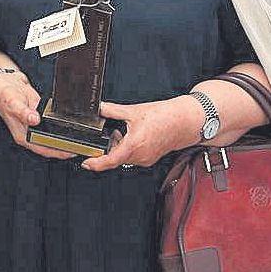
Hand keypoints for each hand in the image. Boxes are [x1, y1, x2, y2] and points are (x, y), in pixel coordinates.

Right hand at [0, 71, 73, 159]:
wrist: (4, 85)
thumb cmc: (4, 97)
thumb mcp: (13, 103)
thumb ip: (23, 112)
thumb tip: (34, 120)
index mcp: (23, 136)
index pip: (43, 149)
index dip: (58, 152)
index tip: (72, 151)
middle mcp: (30, 133)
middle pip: (51, 146)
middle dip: (66, 148)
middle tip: (82, 146)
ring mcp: (37, 126)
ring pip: (53, 137)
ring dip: (65, 139)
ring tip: (81, 139)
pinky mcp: (42, 118)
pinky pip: (53, 126)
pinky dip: (62, 127)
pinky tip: (71, 126)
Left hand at [84, 96, 204, 170]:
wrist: (184, 121)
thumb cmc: (164, 116)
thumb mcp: (133, 111)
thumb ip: (112, 110)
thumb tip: (99, 108)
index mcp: (133, 145)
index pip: (109, 161)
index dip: (95, 164)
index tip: (86, 163)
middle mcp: (139, 156)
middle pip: (116, 158)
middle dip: (109, 147)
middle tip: (111, 133)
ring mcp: (145, 159)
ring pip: (124, 158)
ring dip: (120, 147)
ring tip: (124, 131)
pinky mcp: (150, 158)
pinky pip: (133, 157)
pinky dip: (129, 148)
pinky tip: (133, 136)